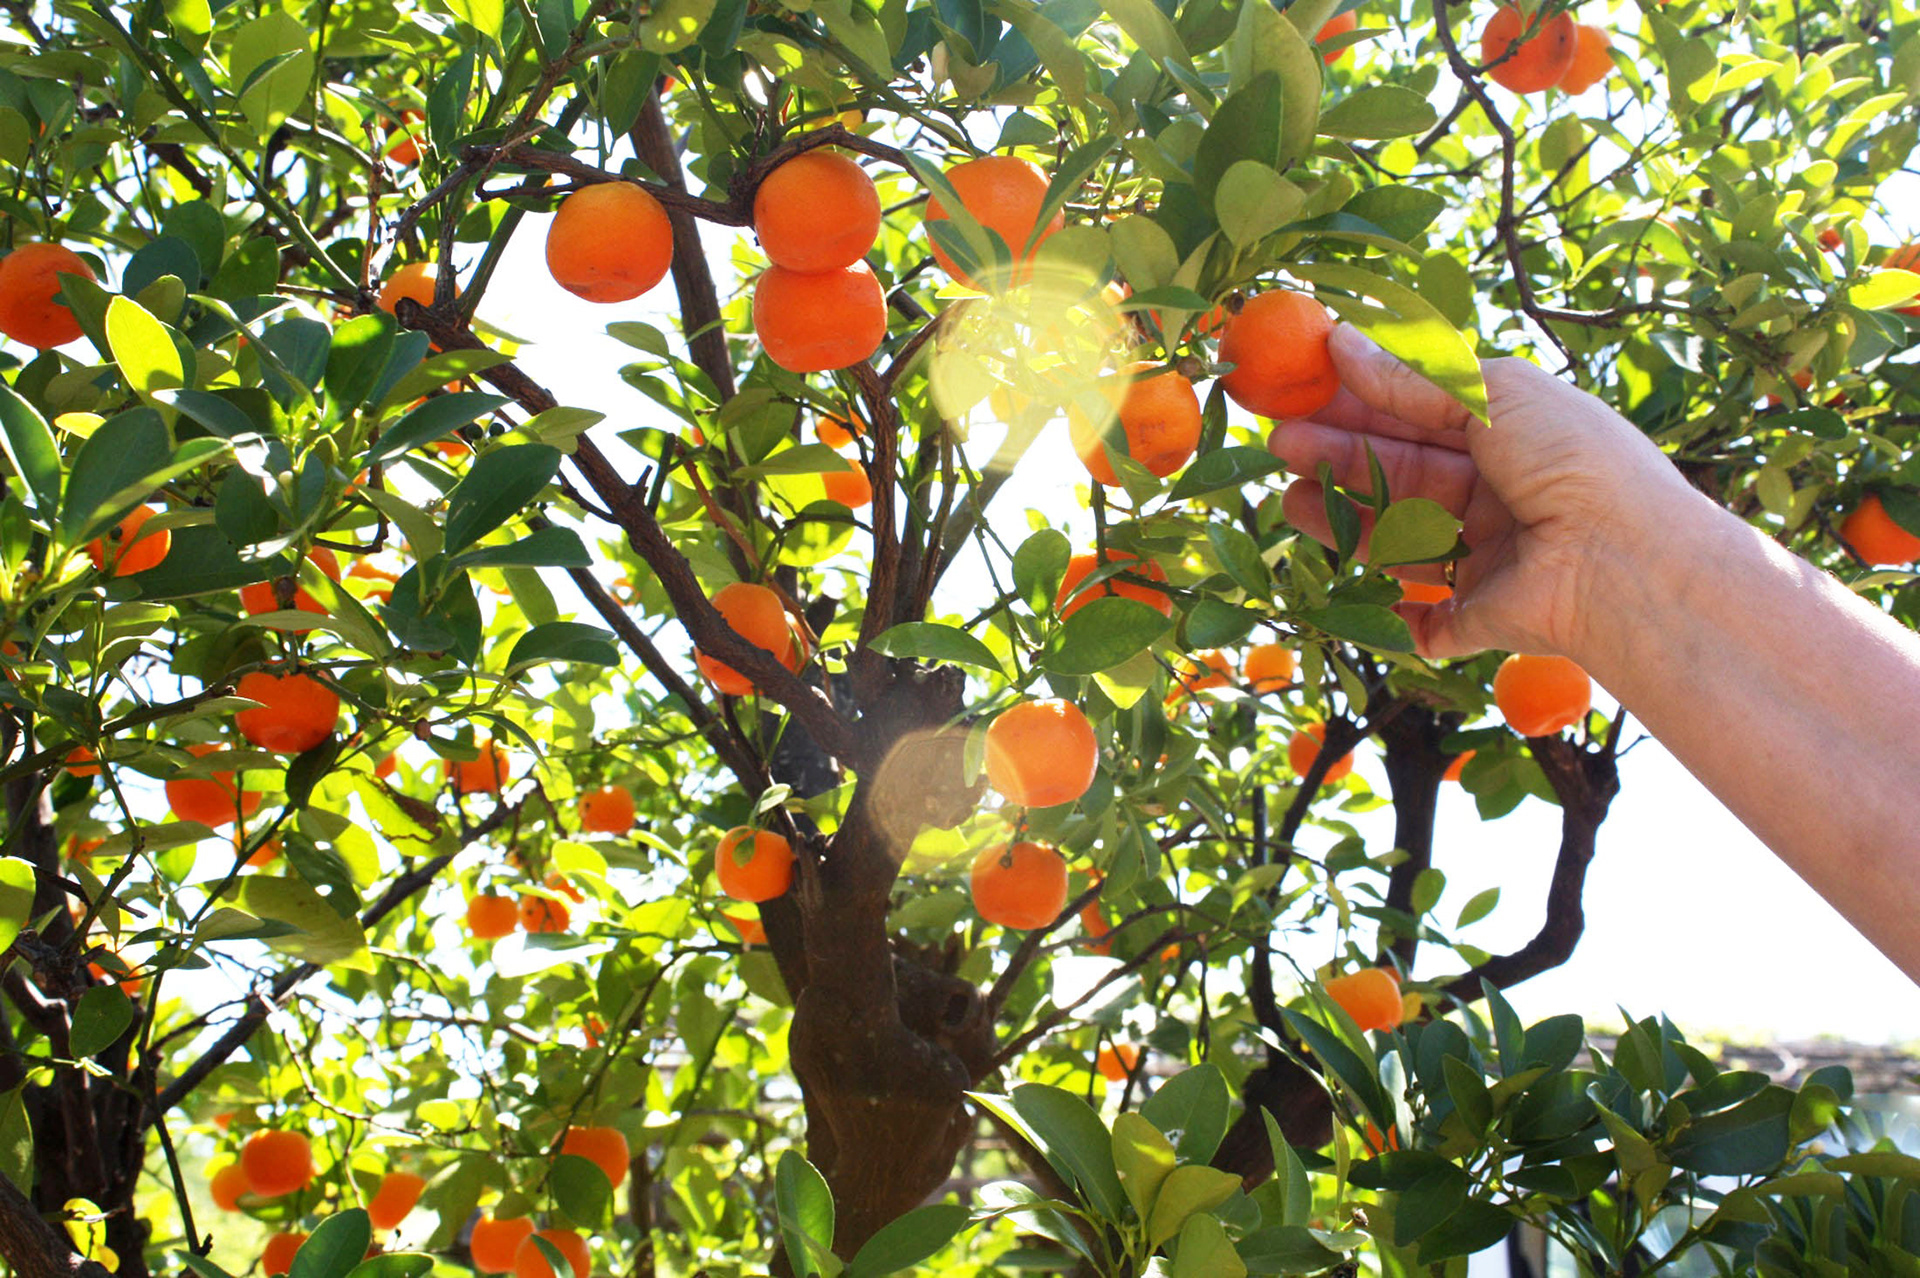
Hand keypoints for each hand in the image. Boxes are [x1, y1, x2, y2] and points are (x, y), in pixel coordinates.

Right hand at [1268, 324, 1707, 663]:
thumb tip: (1340, 342)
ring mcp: (1490, 557)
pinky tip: (1341, 581)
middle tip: (1279, 441)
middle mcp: (1500, 493)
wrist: (1623, 562)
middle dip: (1340, 456)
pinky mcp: (1481, 615)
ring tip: (1290, 501)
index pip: (1421, 412)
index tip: (1303, 388)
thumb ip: (1414, 380)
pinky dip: (1388, 608)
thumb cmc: (1571, 459)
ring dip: (1344, 518)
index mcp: (1511, 434)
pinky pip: (1425, 617)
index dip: (1362, 400)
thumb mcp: (1492, 396)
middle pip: (1403, 472)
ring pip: (1401, 538)